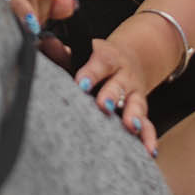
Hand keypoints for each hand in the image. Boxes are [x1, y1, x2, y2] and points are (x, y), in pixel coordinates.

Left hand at [74, 24, 166, 158]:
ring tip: (131, 127)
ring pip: (136, 104)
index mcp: (108, 58)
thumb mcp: (84, 51)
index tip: (80, 84)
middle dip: (112, 95)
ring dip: (134, 116)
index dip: (91, 73)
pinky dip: (149, 137)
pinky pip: (148, 125)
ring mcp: (134, 94)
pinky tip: (149, 151)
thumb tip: (45, 43)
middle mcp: (124, 75)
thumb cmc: (98, 60)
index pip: (100, 63)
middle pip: (119, 85)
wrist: (131, 59)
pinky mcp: (141, 111)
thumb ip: (63, 52)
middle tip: (105, 106)